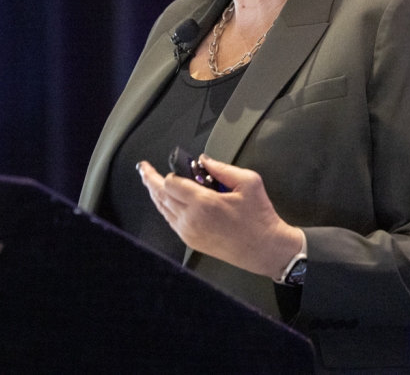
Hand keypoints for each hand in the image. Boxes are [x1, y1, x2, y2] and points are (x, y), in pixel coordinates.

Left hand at [137, 154, 303, 278]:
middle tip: (143, 168)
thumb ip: (222, 168)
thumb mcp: (248, 182)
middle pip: (161, 195)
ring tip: (149, 181)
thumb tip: (204, 159)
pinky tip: (164, 201)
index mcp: (204, 203)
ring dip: (154, 193)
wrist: (266, 249)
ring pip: (162, 209)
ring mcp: (189, 232)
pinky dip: (164, 208)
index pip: (171, 183)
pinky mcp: (191, 241)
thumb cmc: (259, 218)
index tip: (178, 167)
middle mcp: (191, 219)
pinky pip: (170, 221)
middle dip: (150, 179)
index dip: (172, 172)